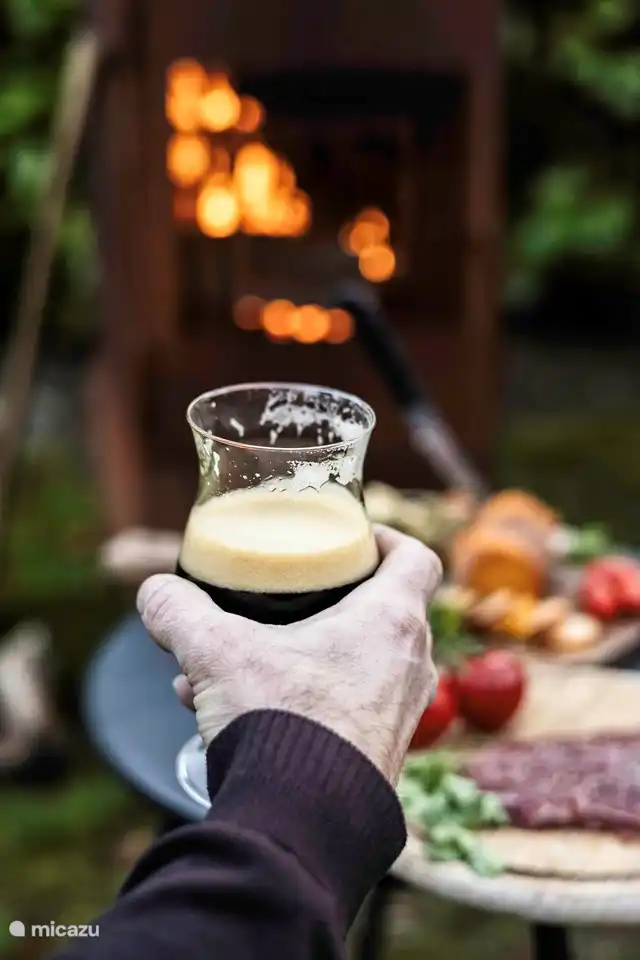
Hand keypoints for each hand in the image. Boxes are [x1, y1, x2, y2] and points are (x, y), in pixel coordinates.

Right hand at [137, 525, 441, 783]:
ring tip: (224, 671)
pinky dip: (296, 698)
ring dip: (292, 656)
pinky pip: (340, 706)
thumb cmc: (281, 725)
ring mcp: (400, 713)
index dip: (388, 539)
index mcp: (390, 622)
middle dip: (321, 603)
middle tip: (278, 603)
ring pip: (349, 662)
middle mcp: (409, 664)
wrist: (303, 826)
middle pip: (380, 609)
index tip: (354, 540)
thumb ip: (181, 612)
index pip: (416, 559)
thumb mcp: (219, 653)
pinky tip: (227, 713)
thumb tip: (155, 592)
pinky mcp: (380, 753)